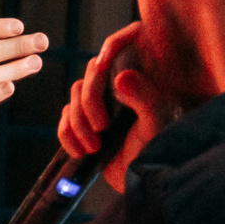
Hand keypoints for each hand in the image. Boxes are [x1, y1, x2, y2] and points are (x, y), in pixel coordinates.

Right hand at [55, 20, 162, 191]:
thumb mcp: (155, 124)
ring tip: (94, 147)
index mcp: (143, 78)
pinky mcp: (85, 120)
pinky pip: (65, 117)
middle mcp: (122, 84)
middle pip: (92, 72)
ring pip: (75, 94)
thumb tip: (121, 76)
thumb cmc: (159, 150)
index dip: (116, 43)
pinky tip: (81, 151)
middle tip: (102, 128)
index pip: (128, 42)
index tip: (105, 61)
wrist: (144, 181)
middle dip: (90, 102)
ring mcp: (102, 102)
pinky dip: (67, 134)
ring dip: (78, 123)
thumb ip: (144, 98)